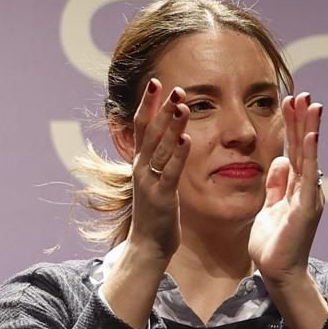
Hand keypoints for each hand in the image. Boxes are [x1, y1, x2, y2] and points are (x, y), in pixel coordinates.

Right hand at [126, 79, 188, 264]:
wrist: (148, 246)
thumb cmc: (155, 213)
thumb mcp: (155, 180)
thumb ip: (159, 159)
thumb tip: (169, 139)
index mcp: (140, 162)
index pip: (142, 126)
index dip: (148, 104)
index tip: (156, 82)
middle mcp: (141, 168)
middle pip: (150, 131)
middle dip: (161, 108)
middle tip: (174, 87)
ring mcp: (149, 182)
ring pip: (160, 148)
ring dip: (171, 126)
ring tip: (182, 105)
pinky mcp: (161, 197)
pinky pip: (171, 172)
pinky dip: (179, 155)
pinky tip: (187, 139)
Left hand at [249, 92, 324, 285]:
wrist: (278, 273)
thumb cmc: (273, 246)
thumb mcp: (269, 208)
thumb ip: (276, 185)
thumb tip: (280, 160)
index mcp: (297, 188)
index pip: (295, 151)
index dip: (292, 127)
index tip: (288, 103)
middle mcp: (307, 189)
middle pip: (304, 148)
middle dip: (302, 120)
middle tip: (302, 94)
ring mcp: (310, 197)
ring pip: (309, 156)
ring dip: (310, 129)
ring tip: (312, 104)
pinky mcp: (307, 207)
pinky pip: (309, 175)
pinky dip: (312, 153)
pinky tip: (312, 135)